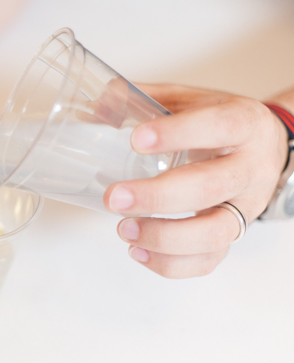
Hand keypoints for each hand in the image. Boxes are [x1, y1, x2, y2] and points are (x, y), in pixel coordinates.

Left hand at [104, 84, 289, 278]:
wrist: (265, 148)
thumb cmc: (219, 123)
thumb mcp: (190, 100)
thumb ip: (144, 99)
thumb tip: (97, 105)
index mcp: (243, 124)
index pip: (219, 126)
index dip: (178, 134)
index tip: (136, 139)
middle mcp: (250, 168)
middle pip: (211, 188)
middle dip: (158, 197)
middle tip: (114, 198)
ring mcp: (245, 206)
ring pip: (214, 232)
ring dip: (164, 237)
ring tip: (123, 229)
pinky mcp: (234, 235)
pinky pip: (209, 260)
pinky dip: (171, 264)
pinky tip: (138, 250)